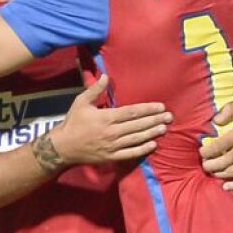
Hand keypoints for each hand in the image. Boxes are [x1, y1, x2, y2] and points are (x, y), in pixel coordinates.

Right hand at [51, 75, 170, 165]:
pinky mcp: (111, 156)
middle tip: (169, 117)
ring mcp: (112, 146)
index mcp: (106, 117)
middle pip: (138, 125)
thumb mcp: (81, 102)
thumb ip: (95, 89)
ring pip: (136, 139)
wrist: (63, 147)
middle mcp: (112, 131)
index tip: (160, 106)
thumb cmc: (73, 122)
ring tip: (164, 128)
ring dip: (152, 133)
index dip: (147, 109)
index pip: (132, 112)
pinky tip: (153, 145)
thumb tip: (105, 76)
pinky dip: (142, 150)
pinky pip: (130, 153)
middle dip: (155, 120)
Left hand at [200, 99, 232, 190]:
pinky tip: (225, 187)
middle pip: (222, 163)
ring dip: (218, 174)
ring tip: (211, 170)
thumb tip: (215, 121)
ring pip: (231, 172)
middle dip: (209, 165)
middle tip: (204, 163)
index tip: (201, 151)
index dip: (206, 151)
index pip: (218, 147)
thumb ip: (228, 110)